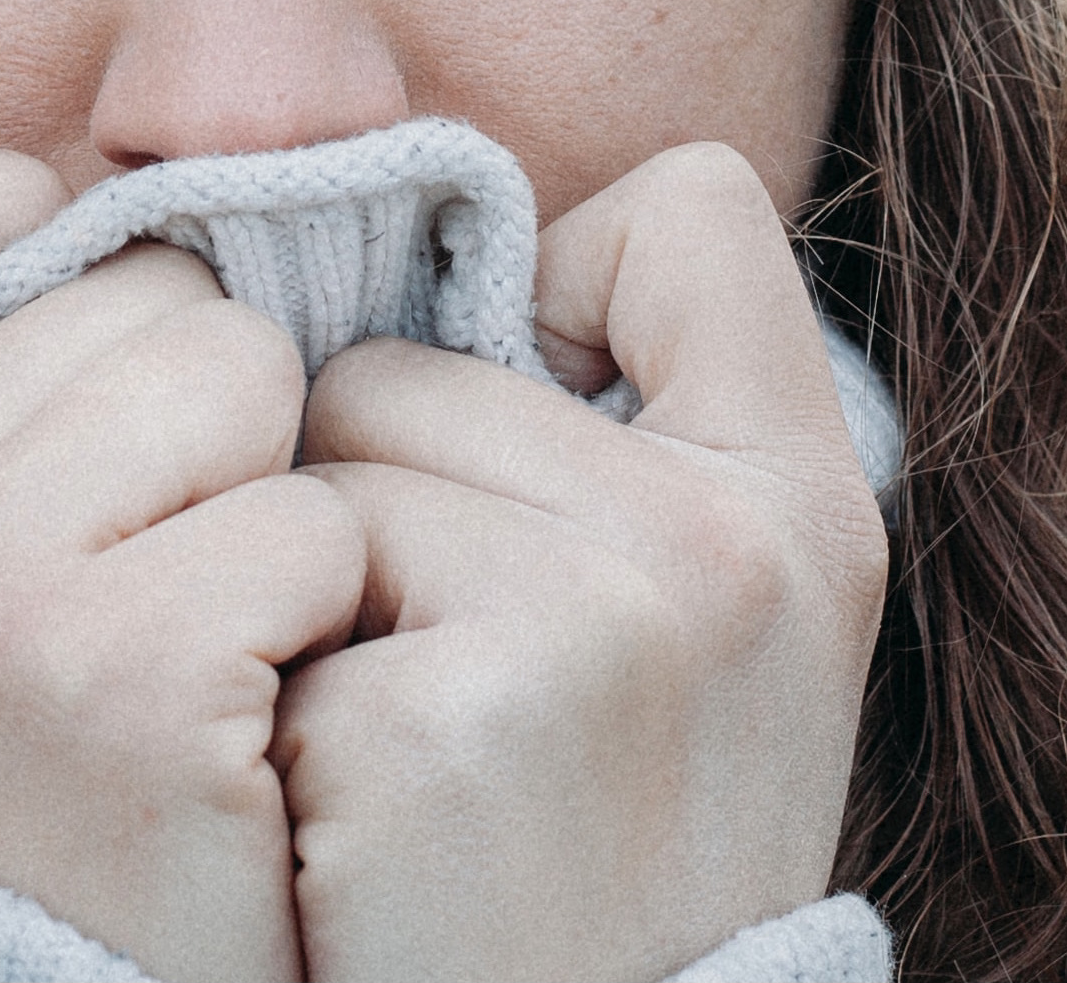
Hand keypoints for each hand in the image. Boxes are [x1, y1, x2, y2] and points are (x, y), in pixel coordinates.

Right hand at [0, 143, 368, 982]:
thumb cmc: (12, 811)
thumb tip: (100, 222)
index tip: (68, 343)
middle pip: (128, 290)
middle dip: (197, 409)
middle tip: (162, 574)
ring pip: (241, 376)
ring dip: (274, 500)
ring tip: (213, 642)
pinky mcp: (130, 680)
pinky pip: (314, 522)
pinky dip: (329, 616)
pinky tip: (259, 717)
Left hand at [272, 143, 885, 982]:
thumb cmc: (604, 860)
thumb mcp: (702, 634)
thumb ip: (625, 435)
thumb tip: (429, 250)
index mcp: (804, 497)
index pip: (690, 206)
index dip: (562, 289)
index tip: (532, 445)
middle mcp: (729, 540)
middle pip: (405, 361)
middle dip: (373, 504)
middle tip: (450, 694)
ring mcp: (600, 622)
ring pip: (314, 475)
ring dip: (304, 612)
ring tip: (399, 766)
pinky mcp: (451, 720)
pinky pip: (262, 603)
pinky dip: (271, 721)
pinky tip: (355, 829)